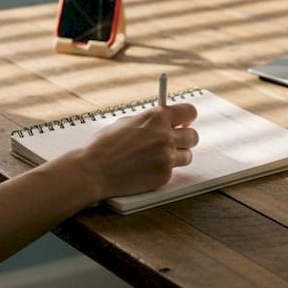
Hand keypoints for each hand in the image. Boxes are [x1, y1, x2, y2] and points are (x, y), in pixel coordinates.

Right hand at [81, 102, 198, 199]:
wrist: (94, 170)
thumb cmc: (106, 144)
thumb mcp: (127, 122)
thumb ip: (149, 121)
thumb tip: (165, 121)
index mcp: (157, 117)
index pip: (189, 112)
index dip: (187, 117)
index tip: (184, 121)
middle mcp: (165, 136)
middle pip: (193, 136)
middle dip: (184, 138)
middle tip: (174, 140)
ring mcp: (166, 157)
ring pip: (187, 156)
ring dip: (177, 155)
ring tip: (158, 156)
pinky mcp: (164, 176)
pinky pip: (173, 171)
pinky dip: (163, 170)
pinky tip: (146, 168)